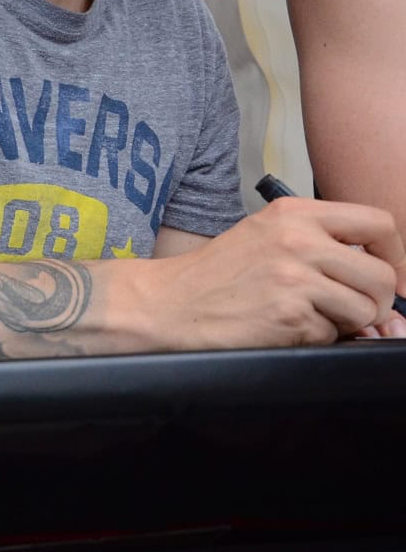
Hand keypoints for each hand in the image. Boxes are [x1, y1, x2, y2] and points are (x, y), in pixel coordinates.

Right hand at [146, 198, 405, 346]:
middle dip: (376, 301)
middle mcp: (297, 240)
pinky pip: (333, 335)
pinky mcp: (289, 316)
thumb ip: (321, 245)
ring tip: (311, 316)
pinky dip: (315, 338)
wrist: (168, 303)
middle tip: (352, 309)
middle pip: (380, 275)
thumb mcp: (265, 236)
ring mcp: (293, 278)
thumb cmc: (217, 274)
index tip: (387, 274)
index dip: (394, 255)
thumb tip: (386, 286)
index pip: (378, 222)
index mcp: (293, 213)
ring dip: (348, 323)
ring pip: (365, 310)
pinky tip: (284, 327)